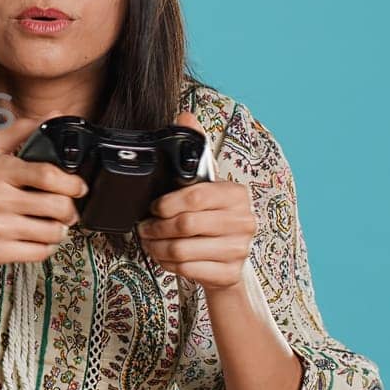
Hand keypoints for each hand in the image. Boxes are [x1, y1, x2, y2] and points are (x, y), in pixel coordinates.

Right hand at [0, 113, 88, 268]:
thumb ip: (19, 131)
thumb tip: (53, 115)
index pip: (47, 175)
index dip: (72, 182)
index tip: (78, 186)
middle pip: (56, 205)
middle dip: (71, 209)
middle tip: (69, 209)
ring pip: (51, 232)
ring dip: (61, 229)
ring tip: (54, 224)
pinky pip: (38, 252)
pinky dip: (46, 247)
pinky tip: (39, 238)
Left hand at [135, 111, 256, 290]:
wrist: (228, 261)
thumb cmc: (210, 217)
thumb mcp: (204, 184)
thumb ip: (194, 150)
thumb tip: (186, 115)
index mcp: (237, 194)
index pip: (196, 195)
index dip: (167, 203)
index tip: (155, 207)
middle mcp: (244, 221)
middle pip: (186, 224)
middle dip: (156, 228)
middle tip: (144, 228)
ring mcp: (240, 249)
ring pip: (183, 249)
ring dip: (158, 247)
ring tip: (151, 243)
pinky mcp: (231, 274)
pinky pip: (188, 269)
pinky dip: (169, 264)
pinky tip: (166, 257)